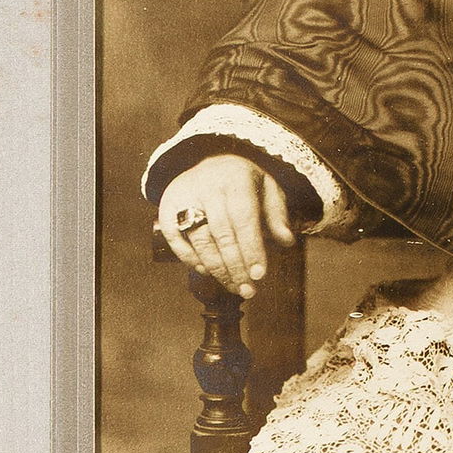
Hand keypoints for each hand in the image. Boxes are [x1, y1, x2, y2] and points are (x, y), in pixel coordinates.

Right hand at [158, 154, 297, 298]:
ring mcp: (184, 197)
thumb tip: (286, 241)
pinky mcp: (166, 207)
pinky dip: (190, 259)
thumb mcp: (268, 189)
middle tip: (248, 290)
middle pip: (222, 234)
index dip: (251, 249)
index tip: (259, 275)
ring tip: (233, 286)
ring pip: (200, 240)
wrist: (211, 162)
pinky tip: (207, 272)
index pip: (244, 219)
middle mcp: (208, 186)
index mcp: (236, 179)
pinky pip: (176, 240)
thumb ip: (277, 215)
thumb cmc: (244, 183)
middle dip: (236, 267)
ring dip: (217, 269)